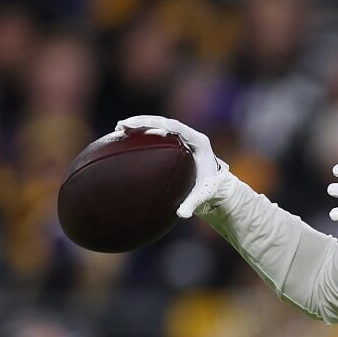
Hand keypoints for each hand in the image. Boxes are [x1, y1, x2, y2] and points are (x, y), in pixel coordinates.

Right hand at [115, 115, 234, 216]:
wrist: (218, 187)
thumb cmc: (211, 190)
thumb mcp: (203, 195)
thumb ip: (193, 203)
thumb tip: (182, 214)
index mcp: (199, 142)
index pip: (176, 127)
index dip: (158, 124)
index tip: (140, 125)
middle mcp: (190, 137)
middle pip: (164, 123)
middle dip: (143, 121)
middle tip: (122, 125)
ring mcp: (182, 139)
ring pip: (159, 127)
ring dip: (140, 125)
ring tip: (120, 128)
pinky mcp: (175, 144)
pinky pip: (158, 136)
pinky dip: (143, 135)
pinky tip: (127, 139)